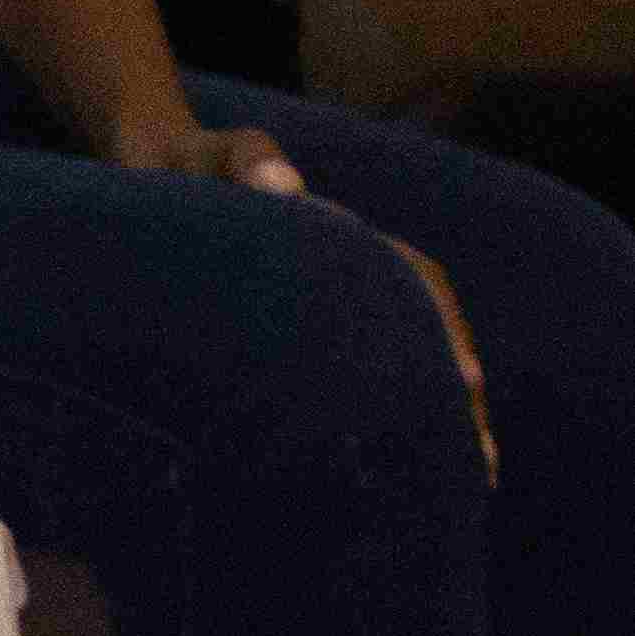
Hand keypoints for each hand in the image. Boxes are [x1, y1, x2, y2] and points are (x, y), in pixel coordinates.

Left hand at [109, 124, 493, 481]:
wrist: (154, 168)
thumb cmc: (192, 162)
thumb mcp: (218, 154)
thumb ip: (250, 162)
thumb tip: (284, 187)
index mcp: (345, 238)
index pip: (418, 282)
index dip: (445, 328)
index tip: (468, 380)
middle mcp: (347, 276)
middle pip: (425, 337)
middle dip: (458, 396)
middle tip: (480, 462)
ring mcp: (322, 307)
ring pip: (395, 367)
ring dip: (430, 417)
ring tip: (462, 481)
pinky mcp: (285, 334)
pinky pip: (345, 380)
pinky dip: (373, 419)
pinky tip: (381, 473)